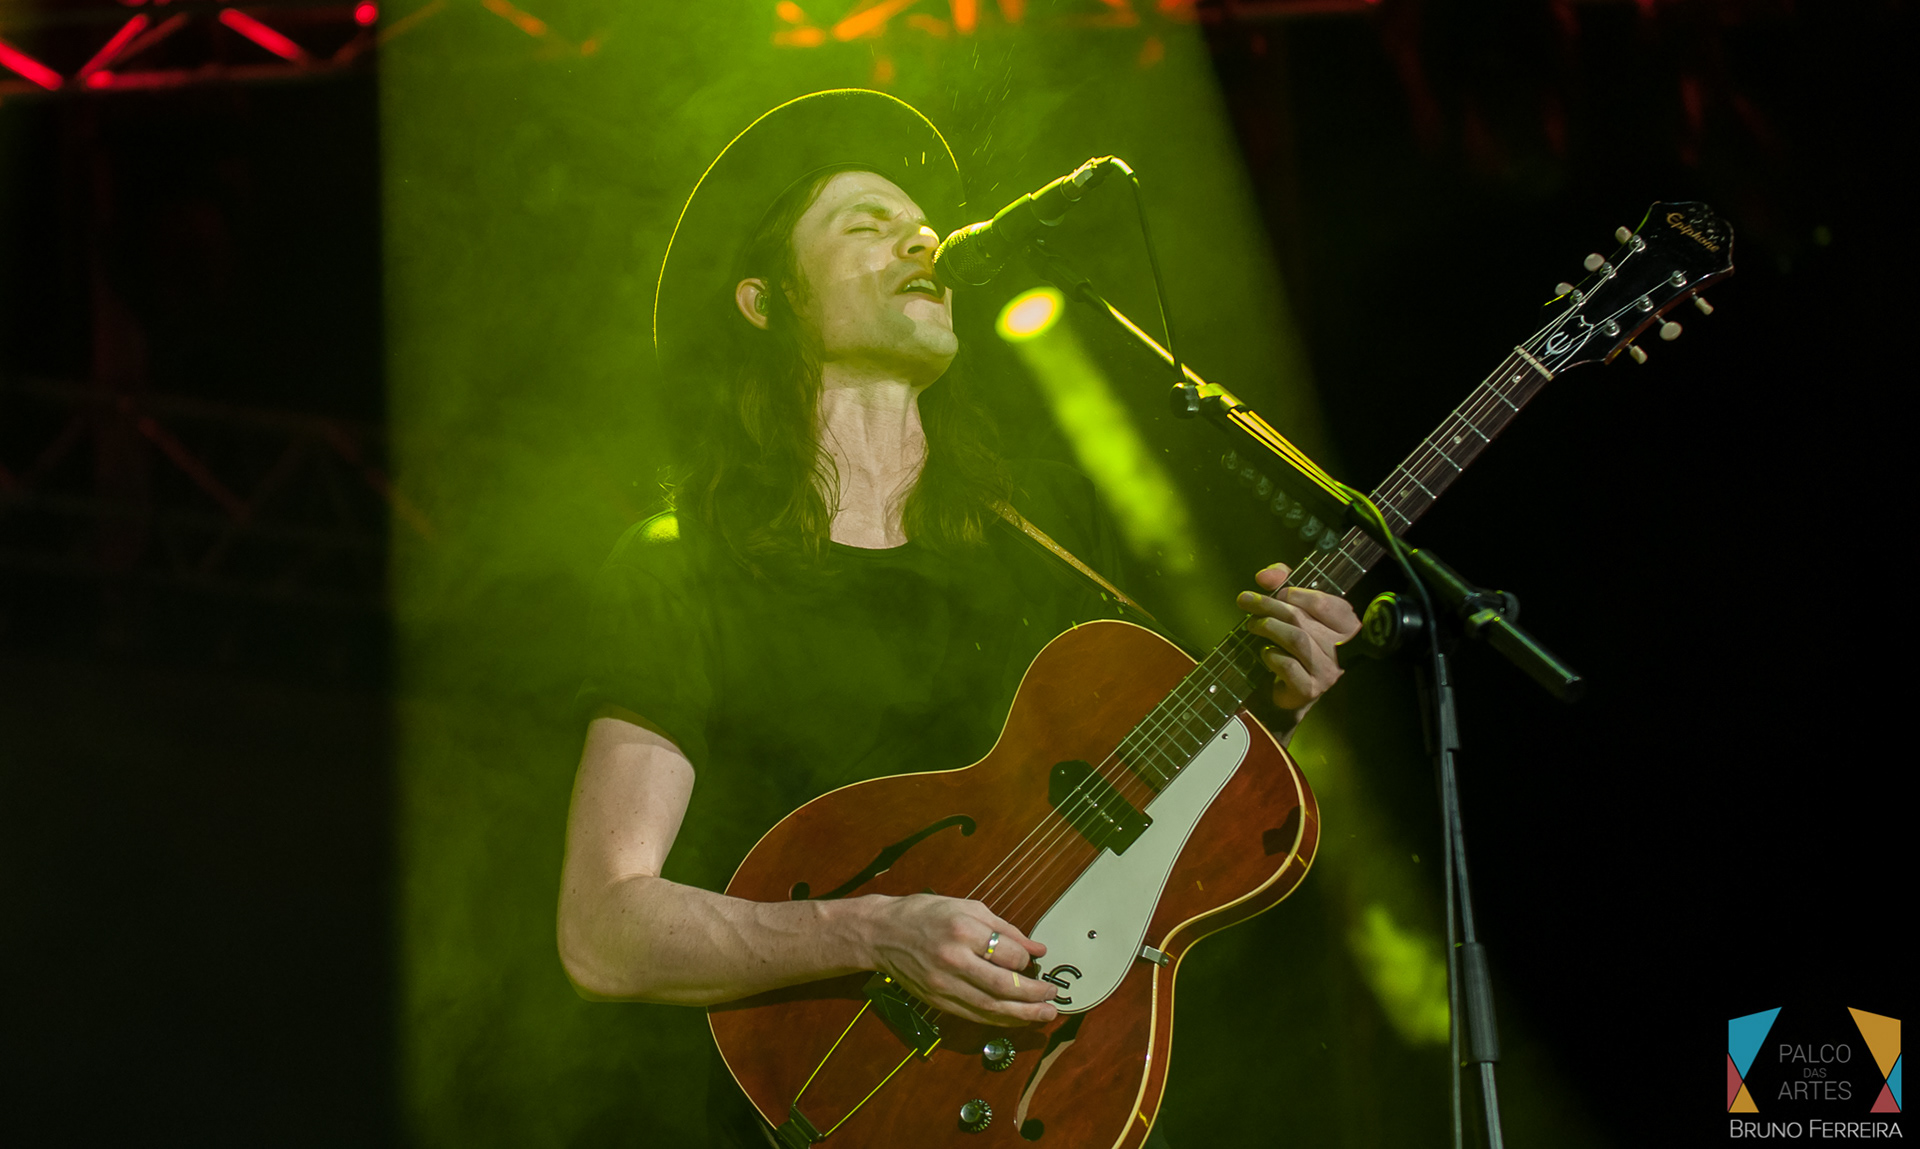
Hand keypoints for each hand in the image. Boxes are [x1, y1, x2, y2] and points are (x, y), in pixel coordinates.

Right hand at [857, 894, 1058, 1026]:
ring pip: (990, 1007)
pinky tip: (1016, 1018)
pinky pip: (974, 1015)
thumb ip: (1005, 929)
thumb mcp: (967, 907)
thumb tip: (1038, 948)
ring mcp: (943, 984)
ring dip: (1022, 1015)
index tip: (1034, 961)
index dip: (1027, 961)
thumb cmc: (925, 914)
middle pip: (1003, 986)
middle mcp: (953, 959)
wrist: (881, 934)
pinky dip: (999, 1019)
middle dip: (1034, 995)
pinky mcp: (937, 1001)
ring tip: (1045, 1015)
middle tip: (1053, 997)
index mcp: (963, 929)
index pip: (1008, 954)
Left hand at [1237, 563, 1361, 723]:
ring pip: (1296, 639)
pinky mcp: (1310, 689)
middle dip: (1269, 606)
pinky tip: (1265, 653)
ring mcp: (1327, 671)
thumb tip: (1264, 575)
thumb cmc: (1300, 644)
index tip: (1277, 592)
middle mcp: (1342, 649)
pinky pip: (1287, 666)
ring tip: (1252, 624)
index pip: (1324, 603)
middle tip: (1245, 600)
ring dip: (1268, 627)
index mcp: (1345, 626)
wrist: (1298, 690)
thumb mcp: (1297, 608)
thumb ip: (1285, 584)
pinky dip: (1271, 656)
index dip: (1296, 593)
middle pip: (1302, 619)